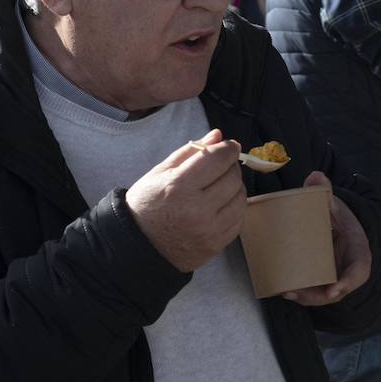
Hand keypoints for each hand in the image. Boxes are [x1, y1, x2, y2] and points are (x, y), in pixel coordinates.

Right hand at [125, 129, 245, 271]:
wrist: (140, 245)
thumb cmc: (147, 204)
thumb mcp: (160, 172)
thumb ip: (190, 152)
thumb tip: (217, 136)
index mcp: (179, 187)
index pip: (217, 159)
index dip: (228, 148)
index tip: (229, 146)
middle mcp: (197, 210)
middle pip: (232, 178)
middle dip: (230, 166)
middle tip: (221, 166)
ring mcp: (209, 230)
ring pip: (240, 198)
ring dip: (235, 187)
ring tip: (219, 185)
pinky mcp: (216, 244)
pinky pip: (238, 219)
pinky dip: (233, 207)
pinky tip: (220, 204)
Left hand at [283, 171, 371, 307]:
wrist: (334, 225)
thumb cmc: (338, 217)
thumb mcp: (335, 204)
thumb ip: (325, 191)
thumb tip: (316, 176)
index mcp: (358, 252)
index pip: (358, 272)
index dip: (347, 283)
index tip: (333, 290)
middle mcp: (348, 269)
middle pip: (336, 290)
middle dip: (317, 296)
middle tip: (297, 292)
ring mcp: (335, 277)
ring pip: (322, 295)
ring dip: (306, 298)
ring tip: (286, 292)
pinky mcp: (322, 280)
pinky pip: (314, 291)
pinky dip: (301, 295)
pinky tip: (284, 292)